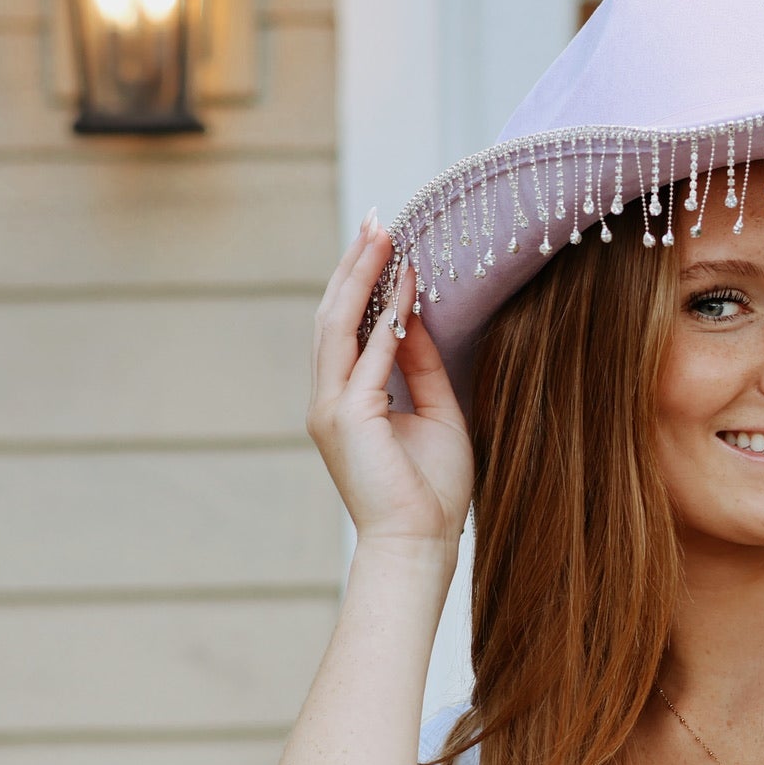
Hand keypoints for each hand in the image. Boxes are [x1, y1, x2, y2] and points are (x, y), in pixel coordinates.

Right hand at [307, 215, 473, 570]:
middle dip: (355, 266)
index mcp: (344, 401)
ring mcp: (332, 407)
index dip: (360, 282)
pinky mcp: (349, 416)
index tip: (382, 242)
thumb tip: (418, 316)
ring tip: (383, 236)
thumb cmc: (430, 490)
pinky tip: (406, 285)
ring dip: (362, 276)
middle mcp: (328, 400)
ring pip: (339, 325)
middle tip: (376, 221)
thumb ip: (422, 365)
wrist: (419, 544)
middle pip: (333, 316)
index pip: (346, 328)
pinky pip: (369, 354)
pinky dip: (388, 316)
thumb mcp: (434, 412)